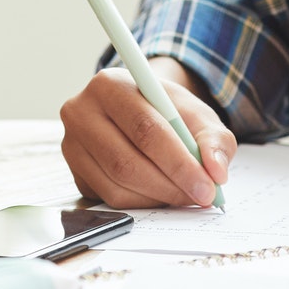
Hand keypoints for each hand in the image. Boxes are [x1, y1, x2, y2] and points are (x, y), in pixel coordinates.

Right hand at [59, 60, 235, 207]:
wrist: (140, 109)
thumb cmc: (167, 110)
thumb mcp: (197, 114)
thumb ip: (214, 139)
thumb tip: (216, 171)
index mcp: (110, 84)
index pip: (144, 129)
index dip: (178, 162)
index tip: (207, 185)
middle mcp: (81, 112)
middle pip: (126, 161)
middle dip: (170, 185)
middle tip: (201, 196)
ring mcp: (72, 145)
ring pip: (117, 185)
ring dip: (158, 197)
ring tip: (185, 193)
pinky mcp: (75, 172)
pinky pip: (110, 199)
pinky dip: (143, 203)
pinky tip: (162, 193)